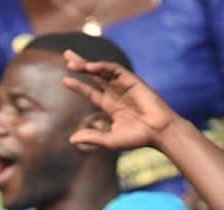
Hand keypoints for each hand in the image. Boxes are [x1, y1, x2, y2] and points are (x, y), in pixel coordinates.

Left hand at [62, 50, 179, 151]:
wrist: (158, 131)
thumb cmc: (137, 138)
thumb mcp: (110, 140)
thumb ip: (91, 138)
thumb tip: (71, 140)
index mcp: (110, 105)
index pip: (91, 92)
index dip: (78, 86)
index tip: (65, 80)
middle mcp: (115, 93)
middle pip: (94, 75)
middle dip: (80, 65)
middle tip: (67, 55)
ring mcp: (123, 85)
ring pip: (102, 70)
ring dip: (87, 65)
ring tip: (72, 63)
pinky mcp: (131, 79)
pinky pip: (114, 69)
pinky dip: (101, 66)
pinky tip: (89, 67)